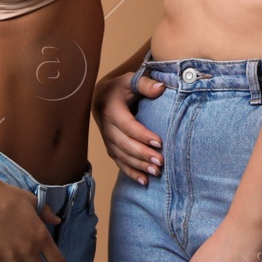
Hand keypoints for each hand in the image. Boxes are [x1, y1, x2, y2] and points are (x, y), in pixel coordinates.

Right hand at [92, 68, 163, 183]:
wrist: (101, 96)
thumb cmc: (121, 88)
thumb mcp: (130, 80)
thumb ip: (145, 84)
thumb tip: (160, 88)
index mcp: (110, 108)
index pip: (127, 125)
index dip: (142, 135)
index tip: (159, 143)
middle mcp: (106, 126)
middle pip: (123, 143)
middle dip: (142, 154)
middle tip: (160, 162)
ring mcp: (107, 139)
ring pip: (121, 155)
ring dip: (138, 165)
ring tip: (156, 172)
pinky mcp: (110, 147)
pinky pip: (119, 162)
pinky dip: (130, 172)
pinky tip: (144, 181)